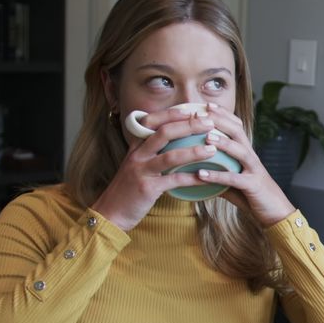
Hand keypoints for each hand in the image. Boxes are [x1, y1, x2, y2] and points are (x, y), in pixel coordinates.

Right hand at [92, 109, 222, 230]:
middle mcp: (137, 155)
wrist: (110, 213)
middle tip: (209, 123)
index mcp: (136, 146)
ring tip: (213, 149)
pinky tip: (206, 178)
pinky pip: (174, 180)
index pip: (153, 121)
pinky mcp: (148, 188)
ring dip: (194, 151)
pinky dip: (192, 178)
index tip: (194, 110)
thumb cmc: (129, 189)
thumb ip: (151, 152)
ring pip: (171, 156)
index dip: (173, 114)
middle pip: (164, 133)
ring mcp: (141, 170)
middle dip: (189, 125)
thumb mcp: (137, 165)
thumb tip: (175, 142)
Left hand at [192, 103, 295, 226]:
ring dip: (223, 143)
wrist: (276, 214)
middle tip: (203, 112)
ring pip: (240, 151)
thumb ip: (217, 175)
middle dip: (221, 120)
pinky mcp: (253, 186)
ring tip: (206, 136)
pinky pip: (233, 179)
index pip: (237, 127)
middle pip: (238, 132)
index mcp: (247, 153)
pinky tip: (201, 174)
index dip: (223, 115)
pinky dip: (217, 175)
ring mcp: (254, 170)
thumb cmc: (253, 197)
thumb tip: (194, 174)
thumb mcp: (233, 183)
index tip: (206, 105)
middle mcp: (251, 157)